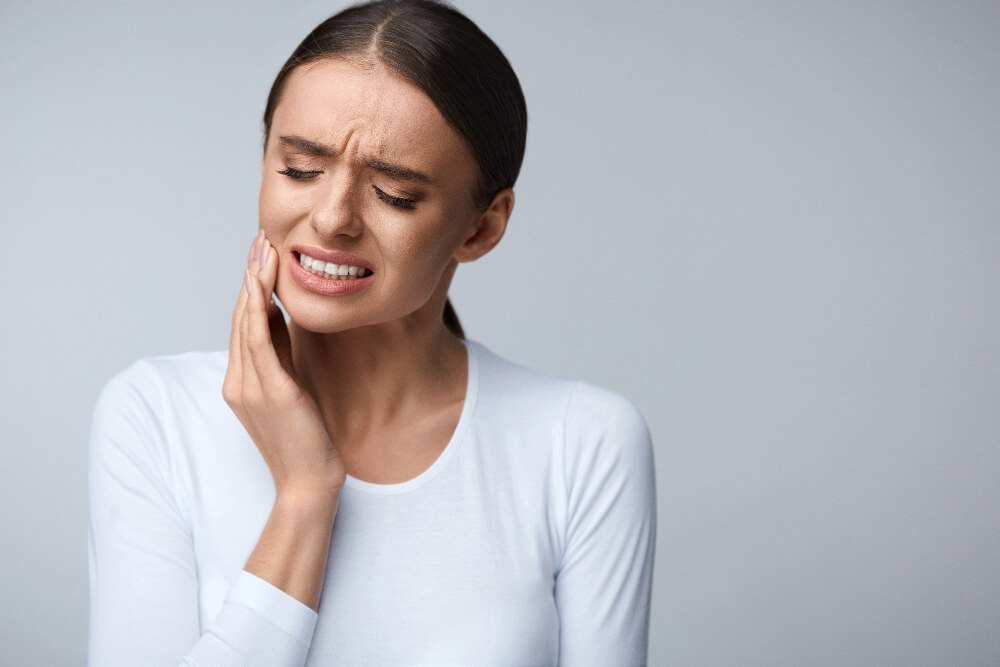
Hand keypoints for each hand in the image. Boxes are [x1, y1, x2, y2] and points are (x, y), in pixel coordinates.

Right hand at [223, 230, 345, 500]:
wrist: (310, 484)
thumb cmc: (306, 440)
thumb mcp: (291, 388)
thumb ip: (282, 357)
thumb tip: (282, 319)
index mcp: (242, 381)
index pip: (244, 324)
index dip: (252, 287)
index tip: (262, 253)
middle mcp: (238, 381)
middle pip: (241, 316)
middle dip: (251, 274)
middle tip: (261, 238)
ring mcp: (251, 387)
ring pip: (246, 322)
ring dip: (254, 281)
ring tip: (264, 247)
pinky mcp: (272, 392)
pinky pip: (258, 341)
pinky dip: (256, 308)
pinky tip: (261, 281)